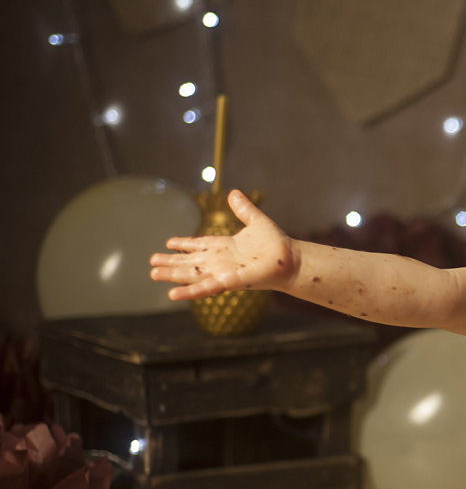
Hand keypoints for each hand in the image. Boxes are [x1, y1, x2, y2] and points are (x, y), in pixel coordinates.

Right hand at [149, 190, 295, 299]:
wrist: (291, 259)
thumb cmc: (277, 244)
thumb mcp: (256, 221)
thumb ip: (244, 209)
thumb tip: (234, 193)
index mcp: (225, 246)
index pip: (199, 245)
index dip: (184, 244)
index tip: (168, 243)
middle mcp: (221, 260)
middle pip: (190, 261)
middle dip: (171, 263)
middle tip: (152, 263)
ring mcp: (223, 272)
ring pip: (192, 274)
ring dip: (173, 275)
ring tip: (154, 274)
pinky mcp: (229, 282)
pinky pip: (205, 287)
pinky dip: (189, 291)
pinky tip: (172, 295)